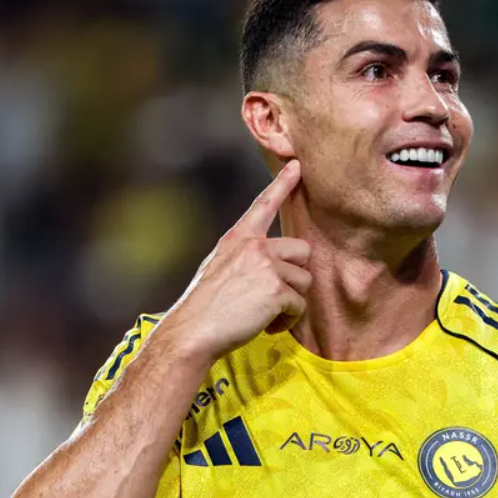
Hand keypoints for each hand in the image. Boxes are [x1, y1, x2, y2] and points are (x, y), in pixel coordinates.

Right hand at [159, 160, 311, 361]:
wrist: (192, 331)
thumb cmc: (204, 307)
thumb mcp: (219, 268)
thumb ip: (246, 259)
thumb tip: (273, 266)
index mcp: (238, 239)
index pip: (264, 205)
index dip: (283, 184)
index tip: (298, 165)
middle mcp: (254, 246)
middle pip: (303, 251)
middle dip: (296, 275)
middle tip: (274, 296)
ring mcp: (266, 266)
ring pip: (304, 281)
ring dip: (291, 302)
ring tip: (265, 315)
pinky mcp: (276, 290)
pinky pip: (300, 304)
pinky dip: (288, 320)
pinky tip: (267, 326)